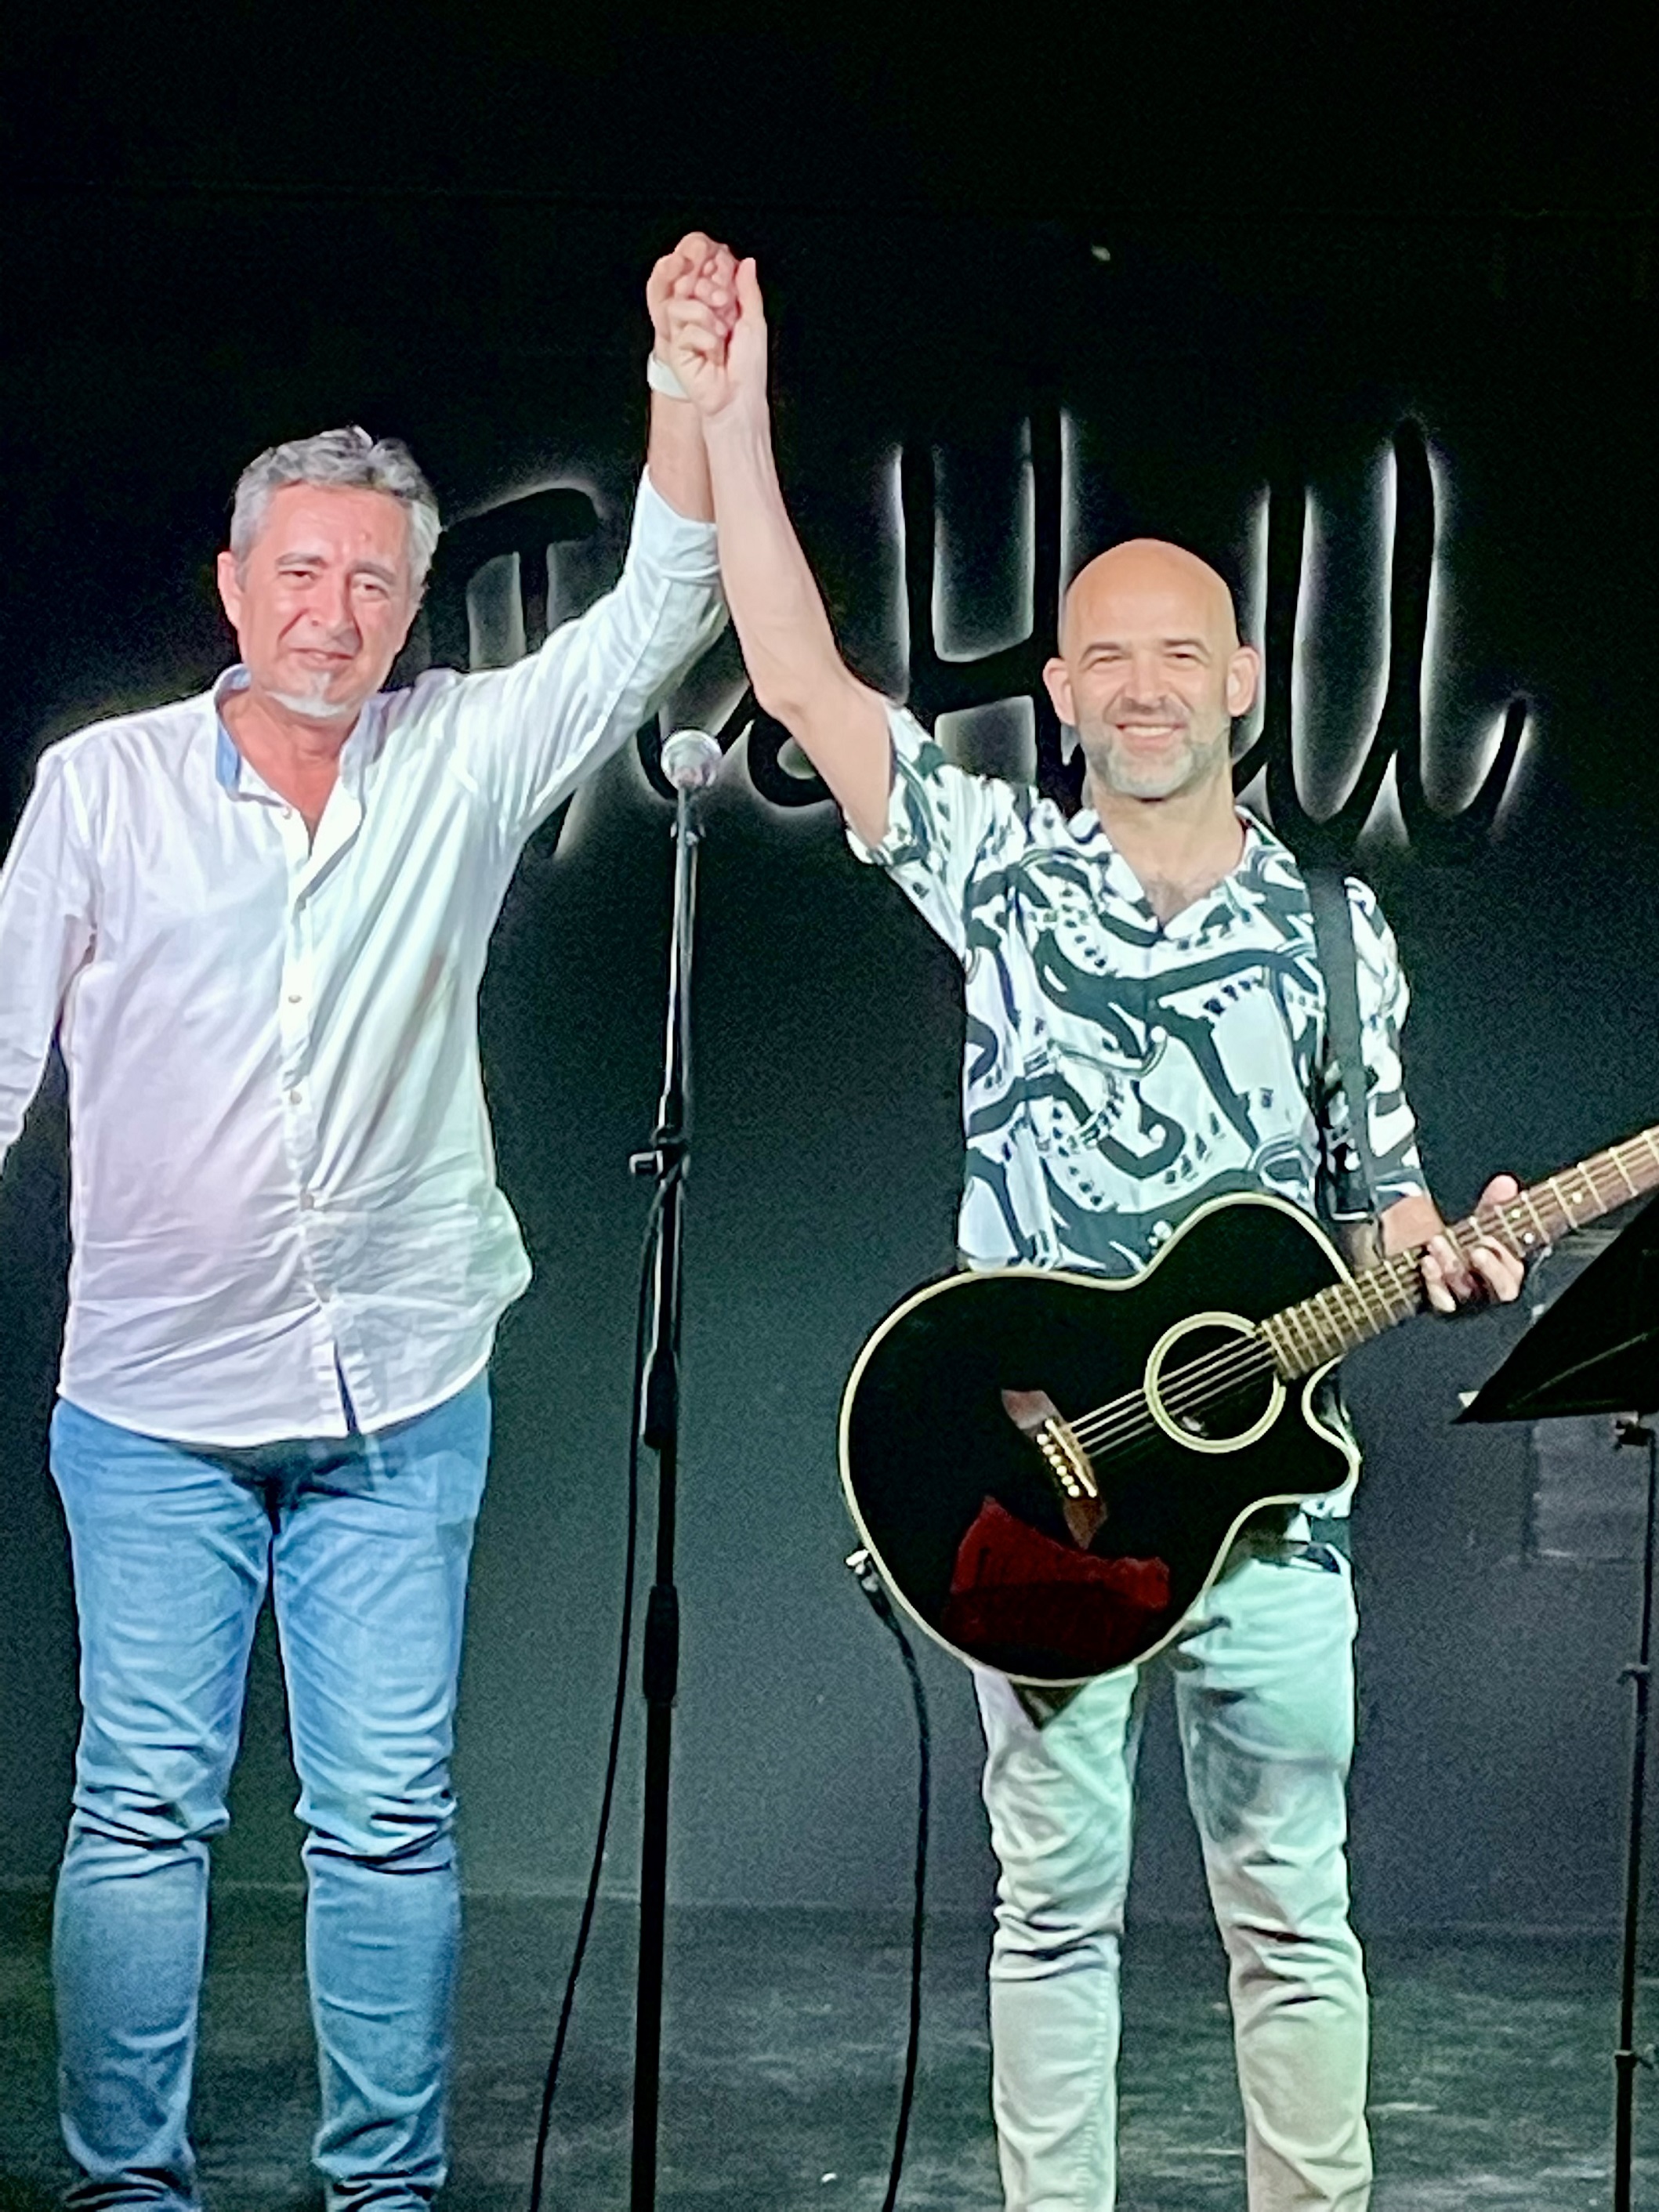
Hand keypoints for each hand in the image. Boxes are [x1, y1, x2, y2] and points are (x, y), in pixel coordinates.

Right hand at [662, 254, 768, 423]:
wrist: (739, 397)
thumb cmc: (749, 366)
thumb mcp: (754, 320)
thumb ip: (748, 290)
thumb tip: (747, 262)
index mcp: (719, 309)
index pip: (708, 279)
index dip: (715, 275)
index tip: (727, 284)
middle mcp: (700, 319)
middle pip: (691, 285)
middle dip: (710, 291)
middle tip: (725, 307)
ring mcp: (687, 334)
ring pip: (682, 304)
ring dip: (704, 315)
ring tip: (720, 334)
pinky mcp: (677, 350)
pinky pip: (683, 329)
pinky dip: (703, 338)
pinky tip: (712, 354)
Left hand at [1420, 1173, 1526, 1312]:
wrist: (1400, 1245)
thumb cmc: (1447, 1237)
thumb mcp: (1471, 1221)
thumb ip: (1491, 1206)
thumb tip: (1506, 1184)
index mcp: (1502, 1267)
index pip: (1514, 1271)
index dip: (1505, 1258)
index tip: (1489, 1238)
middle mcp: (1486, 1287)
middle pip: (1500, 1289)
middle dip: (1491, 1270)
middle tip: (1477, 1251)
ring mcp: (1463, 1299)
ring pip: (1467, 1292)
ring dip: (1454, 1265)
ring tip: (1437, 1242)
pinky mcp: (1439, 1303)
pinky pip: (1441, 1302)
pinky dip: (1435, 1281)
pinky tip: (1428, 1263)